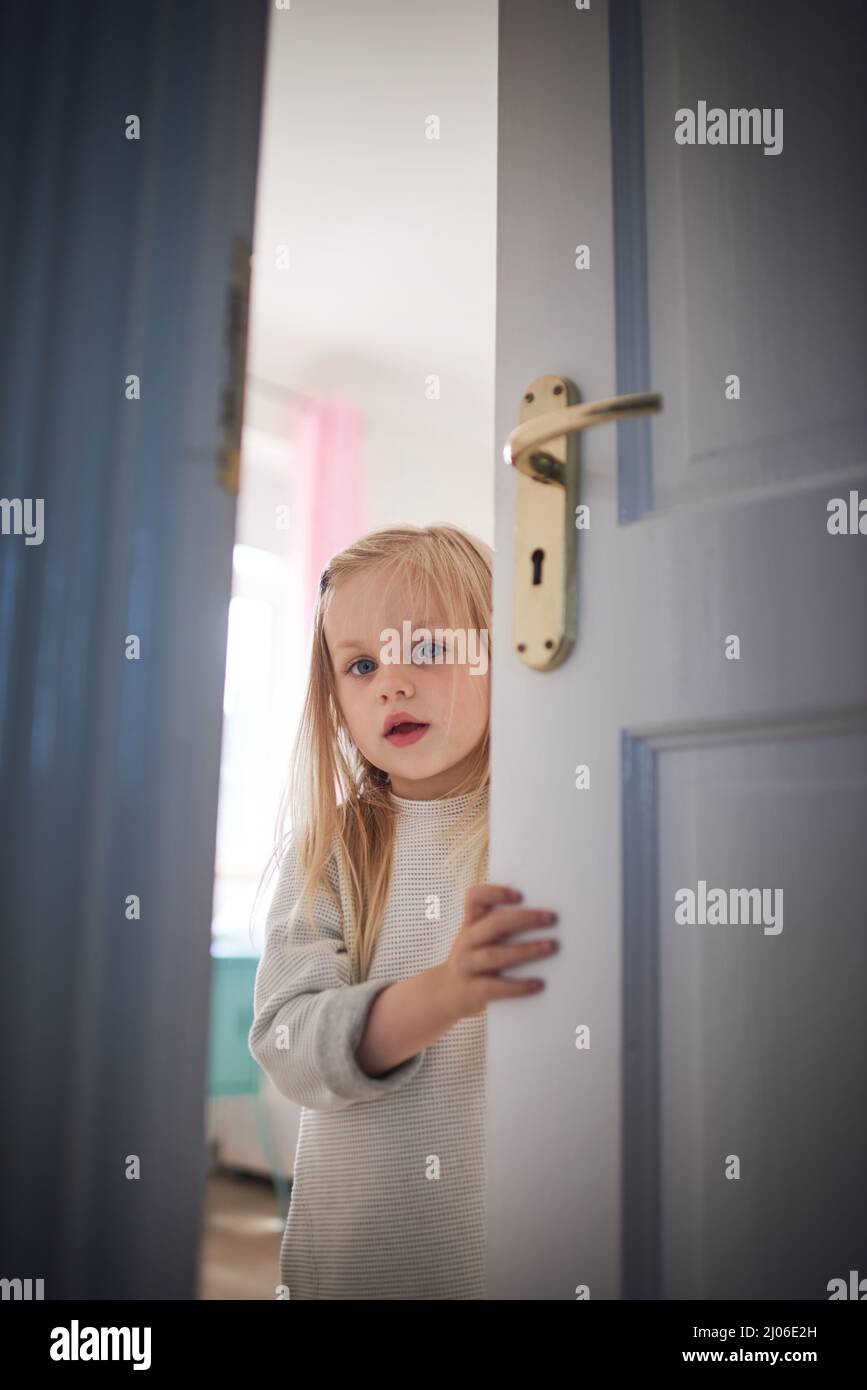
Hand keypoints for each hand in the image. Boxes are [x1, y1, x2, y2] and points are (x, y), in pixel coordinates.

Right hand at [432, 884, 558, 1021]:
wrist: (445, 993)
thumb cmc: (473, 960)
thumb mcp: (478, 938)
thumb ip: (500, 927)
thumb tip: (543, 920)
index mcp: (470, 923)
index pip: (475, 898)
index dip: (496, 893)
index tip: (521, 895)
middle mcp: (466, 941)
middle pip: (494, 924)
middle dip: (525, 919)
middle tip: (552, 919)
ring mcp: (467, 965)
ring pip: (496, 955)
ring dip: (527, 950)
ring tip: (551, 946)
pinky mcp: (473, 991)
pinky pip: (497, 988)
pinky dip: (520, 986)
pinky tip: (539, 984)